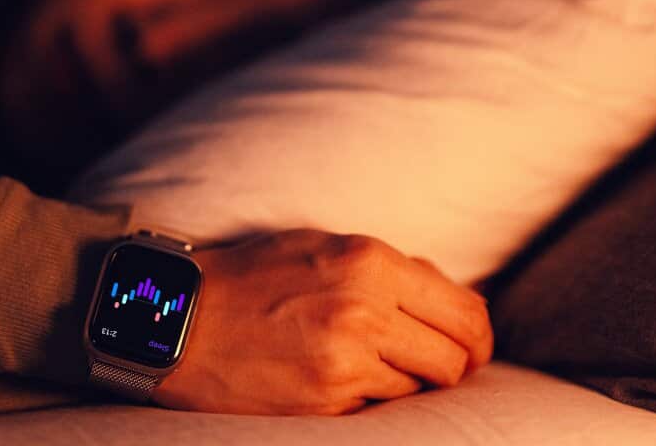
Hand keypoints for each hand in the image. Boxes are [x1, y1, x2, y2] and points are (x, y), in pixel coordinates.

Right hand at [151, 229, 491, 414]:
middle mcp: (365, 310)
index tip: (472, 346)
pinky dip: (371, 400)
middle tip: (439, 367)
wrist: (177, 319)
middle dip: (456, 365)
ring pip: (420, 388)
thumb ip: (388, 268)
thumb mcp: (322, 246)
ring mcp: (345, 362)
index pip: (464, 310)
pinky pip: (378, 410)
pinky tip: (341, 382)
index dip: (479, 336)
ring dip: (408, 382)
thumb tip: (446, 293)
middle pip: (456, 357)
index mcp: (369, 262)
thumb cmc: (250, 277)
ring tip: (374, 367)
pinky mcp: (324, 403)